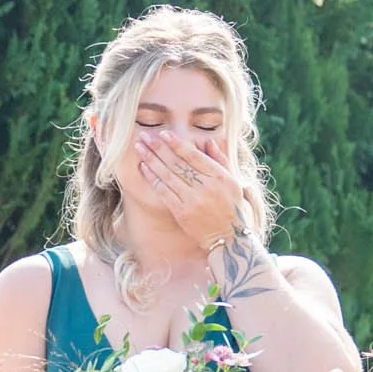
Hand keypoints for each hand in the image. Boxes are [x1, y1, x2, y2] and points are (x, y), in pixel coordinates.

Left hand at [134, 132, 254, 255]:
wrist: (229, 237)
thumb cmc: (232, 207)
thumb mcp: (233, 181)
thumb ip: (220, 160)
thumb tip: (207, 141)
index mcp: (218, 176)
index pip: (193, 155)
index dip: (176, 143)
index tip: (163, 134)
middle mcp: (205, 187)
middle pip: (177, 163)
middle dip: (158, 148)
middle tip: (144, 136)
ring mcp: (192, 200)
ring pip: (168, 175)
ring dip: (151, 160)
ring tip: (139, 148)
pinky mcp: (182, 213)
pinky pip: (164, 192)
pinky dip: (153, 178)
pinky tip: (144, 168)